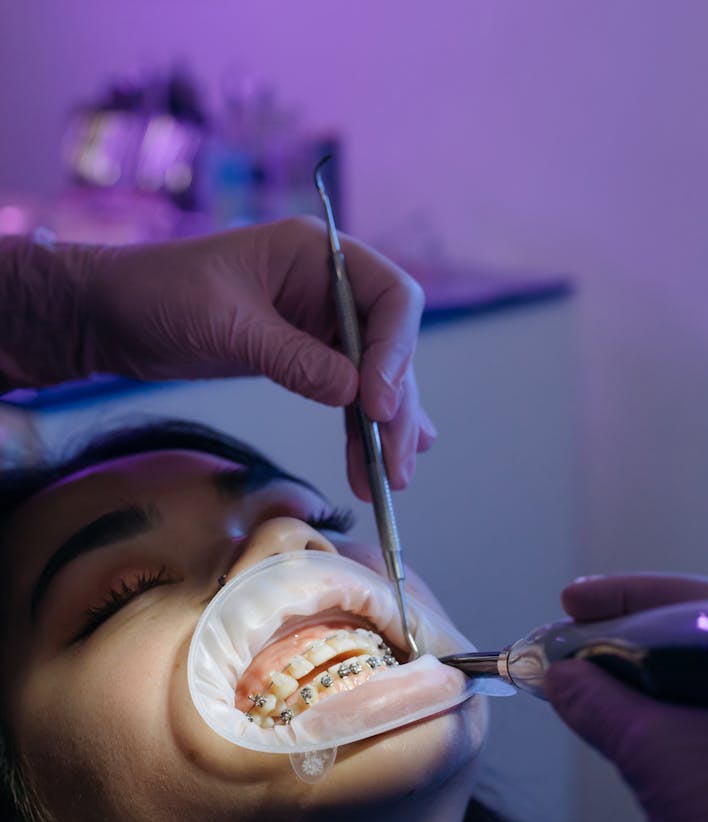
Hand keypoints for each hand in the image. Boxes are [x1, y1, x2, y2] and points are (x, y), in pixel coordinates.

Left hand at [77, 218, 433, 497]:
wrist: (110, 313)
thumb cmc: (158, 295)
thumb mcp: (227, 325)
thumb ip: (292, 358)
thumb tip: (355, 395)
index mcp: (318, 254)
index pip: (392, 298)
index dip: (395, 352)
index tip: (375, 405)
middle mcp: (330, 286)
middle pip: (391, 347)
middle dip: (396, 408)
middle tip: (394, 466)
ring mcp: (320, 323)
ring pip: (373, 377)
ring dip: (384, 428)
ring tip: (391, 480)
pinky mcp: (303, 357)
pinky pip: (347, 392)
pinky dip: (363, 426)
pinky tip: (385, 455)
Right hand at [544, 572, 707, 821]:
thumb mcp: (654, 752)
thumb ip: (599, 702)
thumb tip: (560, 674)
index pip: (704, 602)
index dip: (630, 595)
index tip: (574, 599)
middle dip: (636, 631)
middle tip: (578, 631)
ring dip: (652, 671)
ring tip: (595, 674)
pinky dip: (675, 706)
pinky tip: (636, 716)